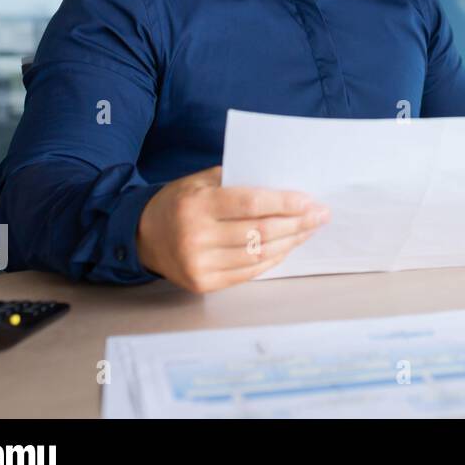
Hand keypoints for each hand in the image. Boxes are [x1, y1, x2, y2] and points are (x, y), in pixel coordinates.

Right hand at [136, 165, 329, 292]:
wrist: (143, 236)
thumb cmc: (180, 201)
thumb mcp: (201, 180)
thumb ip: (239, 180)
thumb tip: (285, 184)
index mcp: (196, 204)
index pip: (250, 204)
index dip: (284, 203)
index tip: (310, 200)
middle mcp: (195, 237)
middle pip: (260, 232)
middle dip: (297, 223)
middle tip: (321, 215)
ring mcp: (199, 264)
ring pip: (258, 254)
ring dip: (291, 242)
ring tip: (309, 230)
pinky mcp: (203, 283)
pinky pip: (249, 272)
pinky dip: (273, 259)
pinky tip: (288, 246)